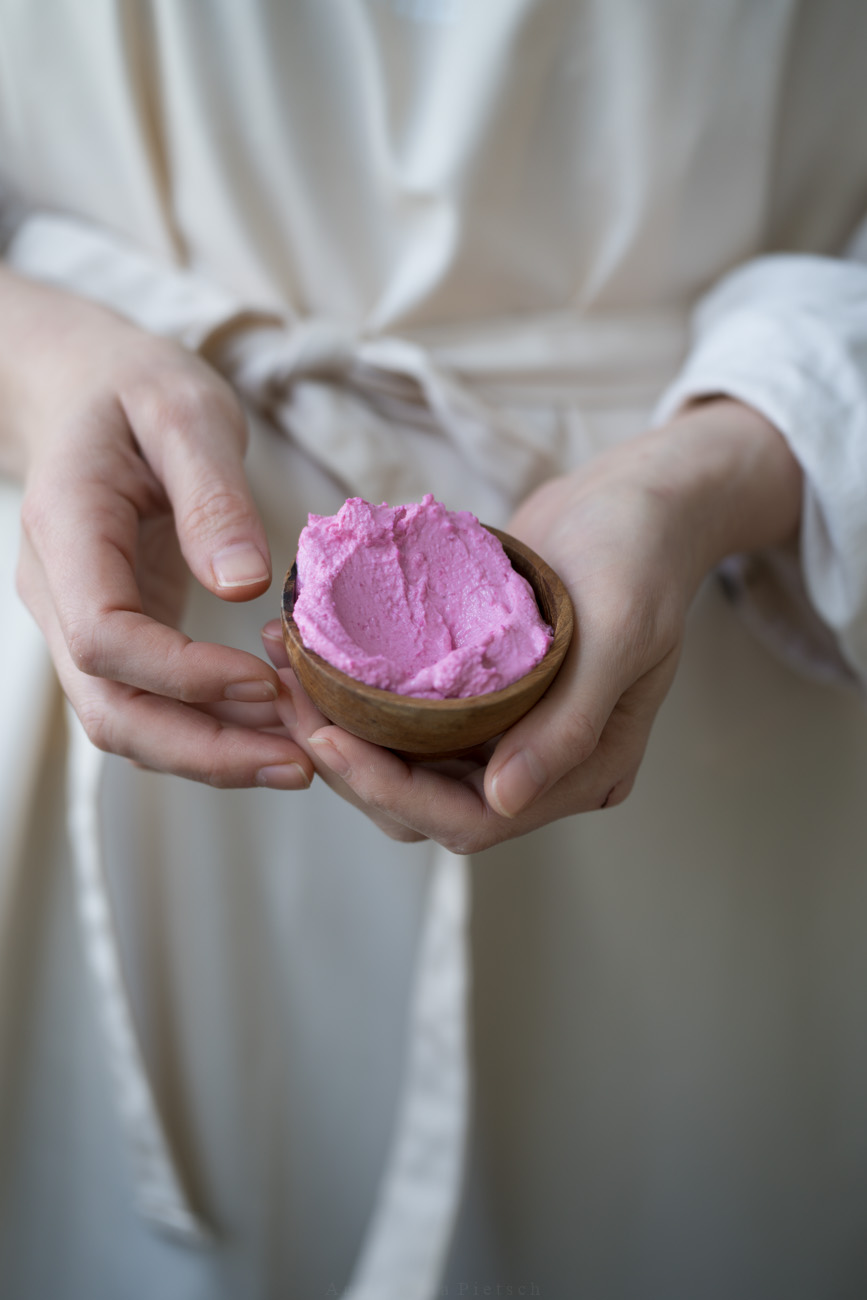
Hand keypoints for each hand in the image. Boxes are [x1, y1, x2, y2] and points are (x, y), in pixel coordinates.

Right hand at [4, 267, 313, 788]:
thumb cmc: (135, 388)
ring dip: (209, 752)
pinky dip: (206, 726)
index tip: (266, 683)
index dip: (184, 676)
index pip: (105, 636)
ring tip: (300, 756)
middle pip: (109, 708)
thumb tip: (242, 586)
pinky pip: (147, 701)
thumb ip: (212, 495)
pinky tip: (273, 724)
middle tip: (300, 764)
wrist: (84, 388)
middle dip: (202, 751)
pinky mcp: (111, 632)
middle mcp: (56, 590)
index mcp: (67, 529)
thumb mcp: (185, 412)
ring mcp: (77, 618)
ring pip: (124, 720)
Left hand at [262, 399, 800, 849]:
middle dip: (349, 764)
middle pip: (426, 802)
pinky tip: (316, 655)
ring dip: (343, 730)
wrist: (638, 497)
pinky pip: (410, 715)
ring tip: (286, 673)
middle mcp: (541, 765)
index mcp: (584, 773)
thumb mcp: (620, 633)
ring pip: (408, 764)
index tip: (326, 742)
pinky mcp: (481, 694)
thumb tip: (502, 802)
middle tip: (284, 698)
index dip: (393, 792)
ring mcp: (509, 730)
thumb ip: (569, 725)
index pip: (475, 819)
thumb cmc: (641, 555)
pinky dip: (361, 696)